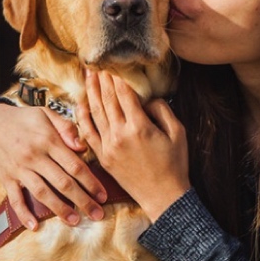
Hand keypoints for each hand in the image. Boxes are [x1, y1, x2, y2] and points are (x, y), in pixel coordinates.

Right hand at [0, 103, 107, 229]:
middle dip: (83, 201)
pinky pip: (15, 199)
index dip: (91, 182)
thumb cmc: (24, 119)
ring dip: (60, 209)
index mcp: (48, 140)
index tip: (103, 195)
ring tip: (75, 221)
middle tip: (97, 214)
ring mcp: (19, 169)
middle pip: (63, 183)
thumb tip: (82, 147)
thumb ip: (67, 128)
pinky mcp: (6, 178)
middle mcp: (35, 156)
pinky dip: (24, 214)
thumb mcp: (46, 114)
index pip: (75, 165)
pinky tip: (35, 226)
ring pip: (42, 193)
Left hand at [79, 70, 190, 221]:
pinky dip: (83, 116)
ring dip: (91, 92)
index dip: (117, 78)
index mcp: (139, 127)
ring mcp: (108, 146)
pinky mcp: (102, 156)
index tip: (113, 65)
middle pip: (107, 100)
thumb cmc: (174, 164)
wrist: (162, 196)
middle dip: (102, 80)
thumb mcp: (178, 133)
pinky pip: (88, 132)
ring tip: (88, 75)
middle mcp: (120, 134)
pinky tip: (81, 103)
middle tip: (96, 64)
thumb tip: (146, 99)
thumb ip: (162, 110)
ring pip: (96, 112)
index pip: (124, 94)